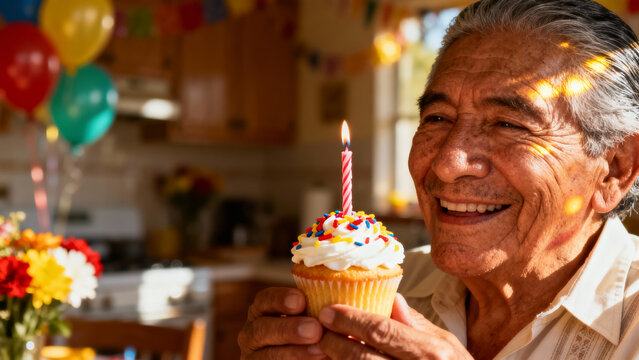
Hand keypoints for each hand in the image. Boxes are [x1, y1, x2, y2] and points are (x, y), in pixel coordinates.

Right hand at [237, 287, 325, 358]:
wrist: (308, 357)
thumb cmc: (314, 331)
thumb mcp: (312, 316)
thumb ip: (317, 309)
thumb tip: (336, 302)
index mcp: (264, 310)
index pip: (265, 299)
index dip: (281, 299)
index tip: (301, 300)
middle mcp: (254, 331)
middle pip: (262, 328)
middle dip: (289, 328)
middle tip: (315, 330)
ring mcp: (254, 354)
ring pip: (268, 354)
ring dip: (295, 352)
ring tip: (320, 350)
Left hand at [316, 294, 472, 359]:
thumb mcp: (446, 343)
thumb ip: (415, 323)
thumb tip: (390, 297)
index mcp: (431, 352)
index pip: (382, 330)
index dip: (350, 320)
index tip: (328, 311)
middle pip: (363, 357)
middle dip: (335, 342)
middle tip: (318, 329)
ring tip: (323, 348)